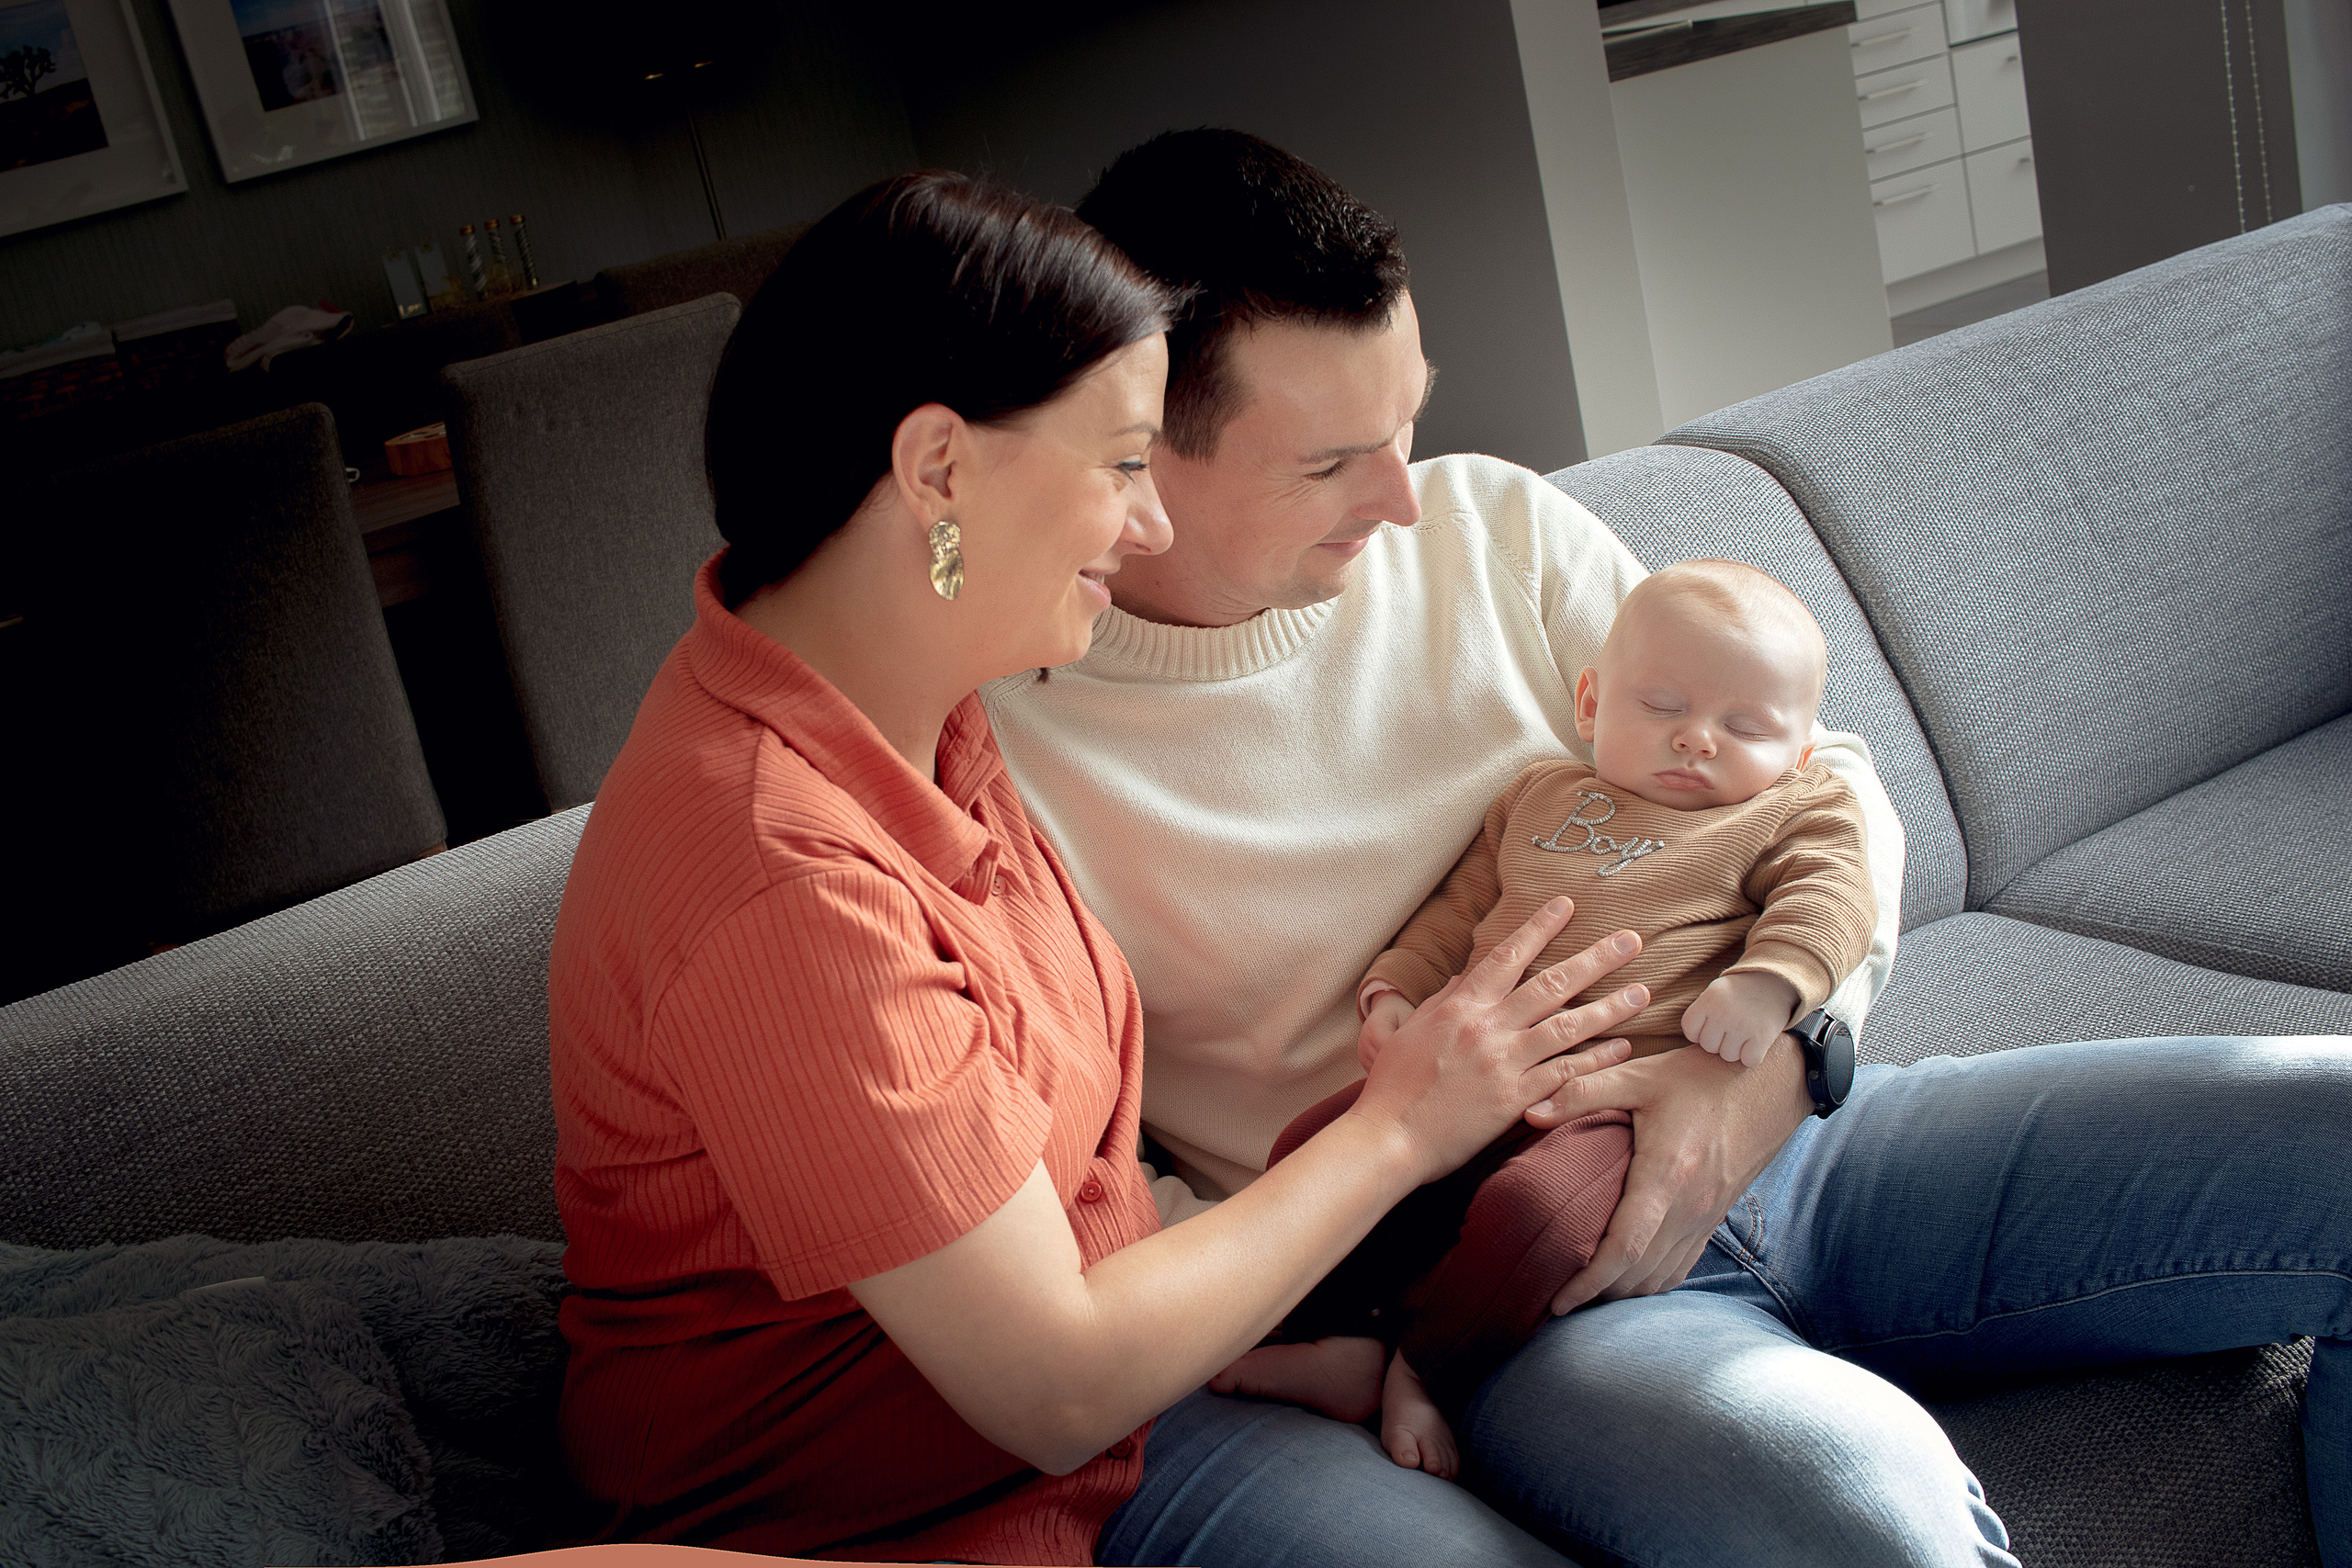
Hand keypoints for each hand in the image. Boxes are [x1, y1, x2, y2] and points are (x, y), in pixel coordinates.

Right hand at [1347, 898, 1648, 1183]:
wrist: (1389, 1138)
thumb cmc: (1393, 1087)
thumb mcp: (1410, 1032)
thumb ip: (1442, 1003)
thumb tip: (1463, 978)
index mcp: (1460, 1007)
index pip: (1507, 956)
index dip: (1539, 928)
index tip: (1567, 906)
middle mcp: (1487, 1028)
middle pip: (1551, 984)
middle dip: (1596, 958)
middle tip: (1631, 940)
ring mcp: (1504, 1063)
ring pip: (1568, 1027)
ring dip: (1609, 1007)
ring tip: (1642, 993)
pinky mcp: (1516, 1098)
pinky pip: (1566, 1073)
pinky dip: (1596, 1059)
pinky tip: (1622, 1047)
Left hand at [1529, 1038, 1812, 1312]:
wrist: (1771, 1084)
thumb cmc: (1702, 1077)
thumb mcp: (1638, 1075)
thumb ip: (1581, 1092)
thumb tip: (1530, 1113)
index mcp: (1666, 1177)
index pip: (1624, 1250)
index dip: (1589, 1282)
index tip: (1558, 1301)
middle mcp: (1689, 1208)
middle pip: (1638, 1274)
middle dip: (1597, 1294)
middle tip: (1557, 1296)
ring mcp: (1706, 1217)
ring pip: (1660, 1277)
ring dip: (1623, 1291)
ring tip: (1585, 1291)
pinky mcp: (1716, 1218)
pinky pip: (1682, 1266)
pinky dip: (1652, 1280)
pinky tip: (1628, 1276)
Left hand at [1682, 971, 1799, 1067]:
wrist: (1774, 982)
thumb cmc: (1740, 992)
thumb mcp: (1716, 991)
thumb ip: (1702, 1013)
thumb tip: (1695, 1040)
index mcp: (1708, 1000)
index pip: (1690, 1030)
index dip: (1699, 1032)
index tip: (1712, 1025)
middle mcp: (1723, 1013)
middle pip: (1708, 1046)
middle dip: (1719, 1041)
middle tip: (1731, 1029)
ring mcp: (1742, 1025)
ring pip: (1728, 1056)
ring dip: (1736, 1049)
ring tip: (1744, 1033)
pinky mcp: (1761, 1037)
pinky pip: (1748, 1061)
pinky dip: (1752, 1056)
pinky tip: (1755, 1043)